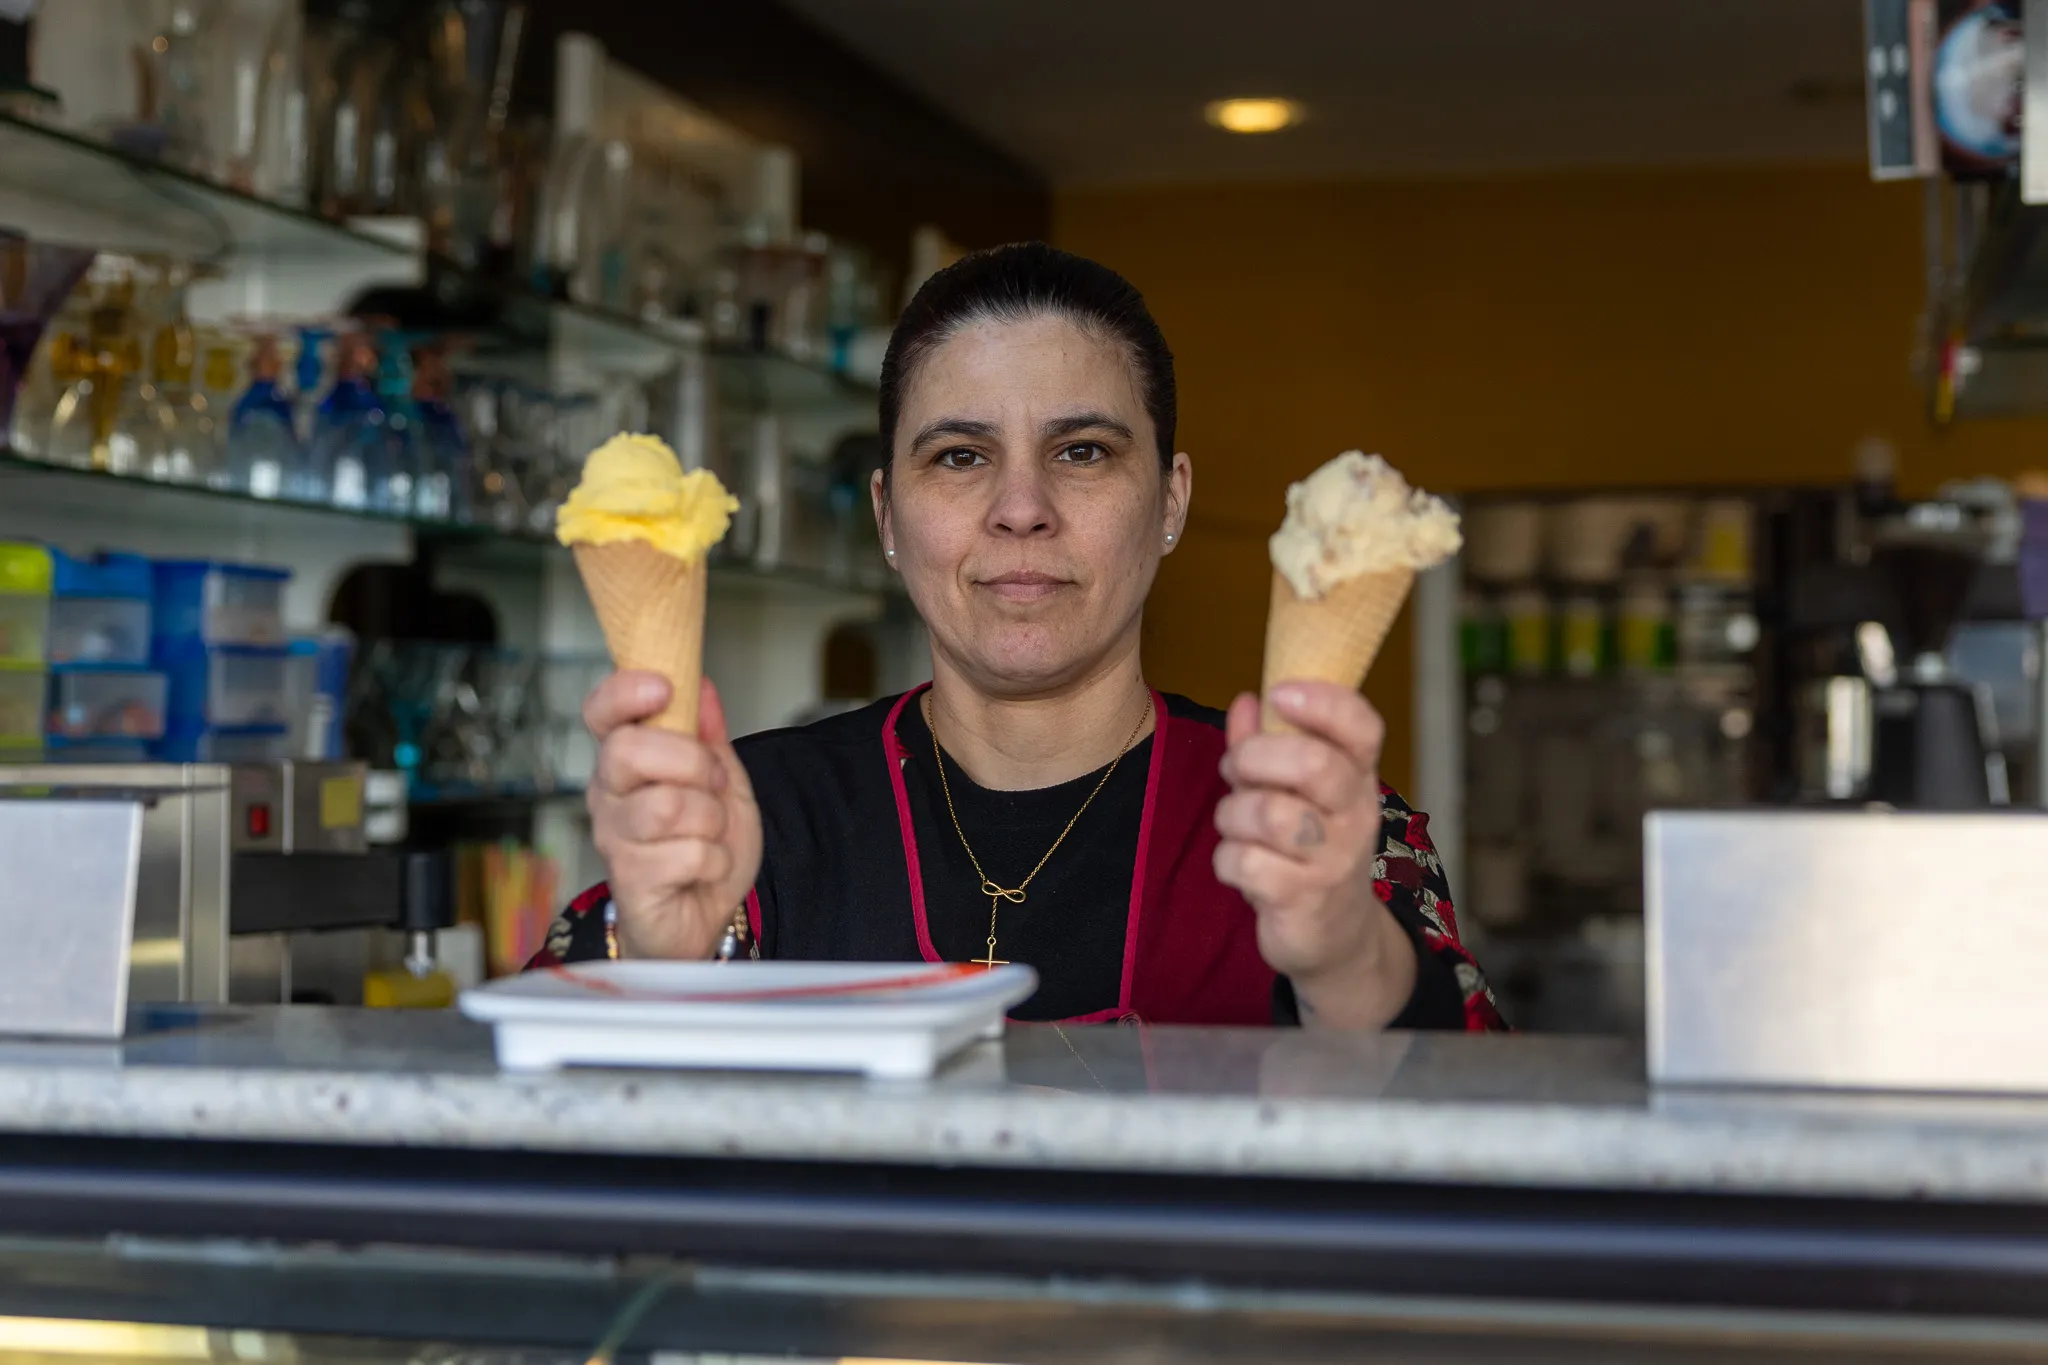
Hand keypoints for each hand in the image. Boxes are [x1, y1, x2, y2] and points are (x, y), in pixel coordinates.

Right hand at [585, 673, 762, 959]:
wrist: (703, 918)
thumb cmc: (702, 846)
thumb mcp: (721, 782)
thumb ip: (710, 738)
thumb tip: (704, 687)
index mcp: (625, 760)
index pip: (601, 711)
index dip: (625, 692)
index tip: (663, 687)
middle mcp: (608, 793)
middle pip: (629, 750)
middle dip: (691, 761)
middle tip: (713, 784)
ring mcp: (614, 837)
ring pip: (666, 804)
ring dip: (710, 818)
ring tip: (710, 833)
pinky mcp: (630, 879)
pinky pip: (688, 852)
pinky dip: (715, 859)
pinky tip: (705, 867)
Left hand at [1214, 682, 1416, 1027]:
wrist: (1334, 936)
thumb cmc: (1308, 849)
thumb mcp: (1295, 793)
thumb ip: (1268, 744)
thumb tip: (1246, 701)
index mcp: (1357, 777)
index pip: (1362, 727)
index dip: (1323, 702)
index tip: (1279, 693)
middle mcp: (1356, 815)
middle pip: (1312, 764)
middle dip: (1253, 757)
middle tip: (1236, 769)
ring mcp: (1334, 860)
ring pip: (1268, 813)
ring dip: (1232, 814)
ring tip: (1237, 826)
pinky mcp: (1304, 899)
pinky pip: (1245, 862)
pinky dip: (1228, 861)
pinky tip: (1242, 868)